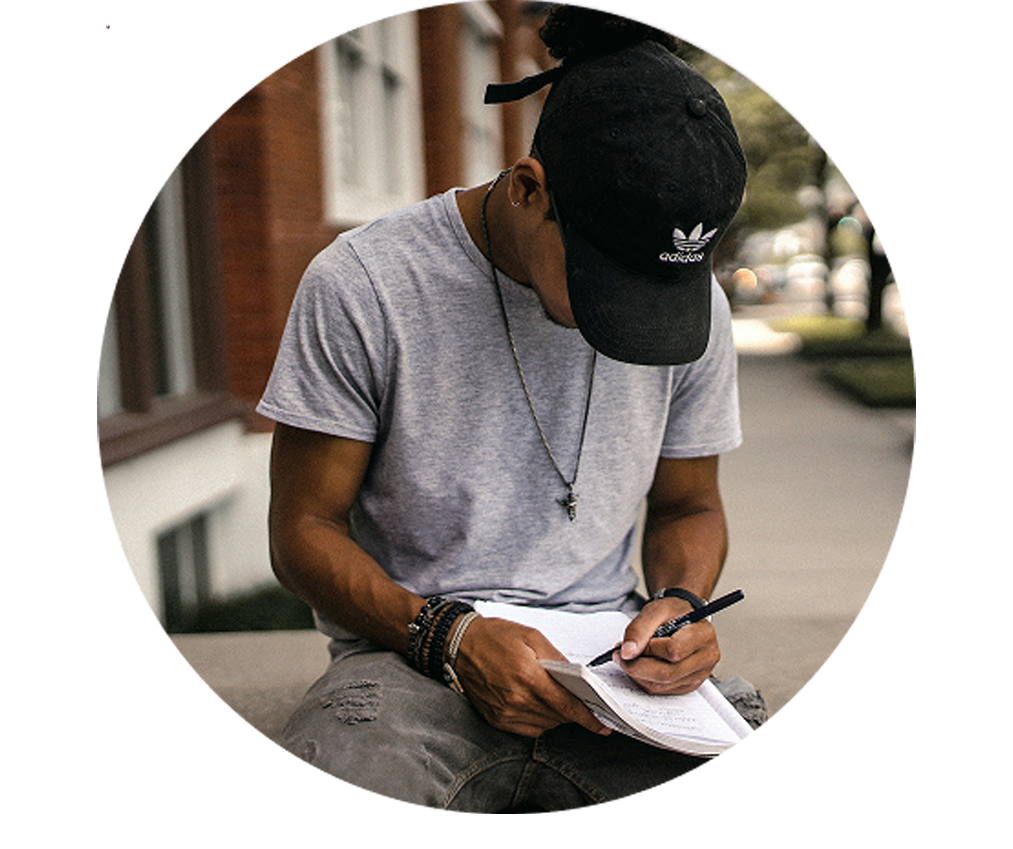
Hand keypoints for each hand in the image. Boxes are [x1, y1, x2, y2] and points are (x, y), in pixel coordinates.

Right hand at [452, 616, 611, 737]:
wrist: (458, 645)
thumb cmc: (495, 636)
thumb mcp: (531, 636)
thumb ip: (557, 658)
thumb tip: (577, 678)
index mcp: (529, 676)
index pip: (567, 705)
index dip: (588, 717)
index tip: (602, 725)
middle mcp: (517, 699)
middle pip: (558, 717)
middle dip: (573, 712)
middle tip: (582, 703)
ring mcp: (506, 712)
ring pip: (545, 725)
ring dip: (556, 716)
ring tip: (556, 698)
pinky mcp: (496, 719)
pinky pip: (528, 729)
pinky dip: (539, 720)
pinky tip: (538, 704)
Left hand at [615, 599, 719, 694]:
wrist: (684, 618)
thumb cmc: (674, 613)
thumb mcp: (656, 609)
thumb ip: (639, 628)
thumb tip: (627, 652)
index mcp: (704, 635)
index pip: (673, 650)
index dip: (647, 650)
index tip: (627, 646)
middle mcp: (706, 657)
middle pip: (667, 673)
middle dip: (637, 666)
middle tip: (620, 656)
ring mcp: (700, 674)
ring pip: (662, 684)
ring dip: (638, 674)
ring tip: (629, 658)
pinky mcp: (689, 684)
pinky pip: (662, 690)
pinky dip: (644, 680)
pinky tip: (640, 666)